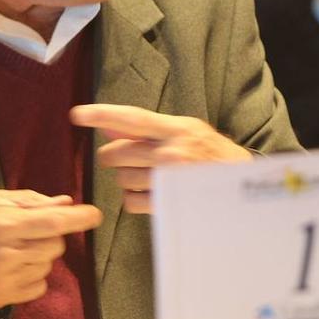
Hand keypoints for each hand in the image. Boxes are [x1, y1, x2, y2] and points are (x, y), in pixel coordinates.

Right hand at [0, 188, 101, 307]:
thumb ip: (29, 201)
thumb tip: (65, 203)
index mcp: (2, 225)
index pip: (52, 223)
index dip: (79, 219)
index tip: (95, 215)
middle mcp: (4, 254)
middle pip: (54, 246)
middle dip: (50, 235)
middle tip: (29, 230)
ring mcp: (2, 279)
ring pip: (47, 266)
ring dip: (40, 256)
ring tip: (15, 248)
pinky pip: (37, 287)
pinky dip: (34, 275)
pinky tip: (14, 265)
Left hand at [70, 103, 251, 213]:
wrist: (241, 183)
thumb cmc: (211, 153)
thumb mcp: (185, 131)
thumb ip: (148, 129)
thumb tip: (108, 127)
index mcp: (177, 129)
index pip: (133, 118)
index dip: (102, 114)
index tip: (77, 114)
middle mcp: (172, 152)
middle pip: (118, 153)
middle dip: (114, 156)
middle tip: (124, 158)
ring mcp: (170, 180)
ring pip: (122, 178)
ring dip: (126, 178)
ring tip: (146, 175)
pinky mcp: (168, 204)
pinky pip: (130, 202)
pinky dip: (132, 198)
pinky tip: (148, 193)